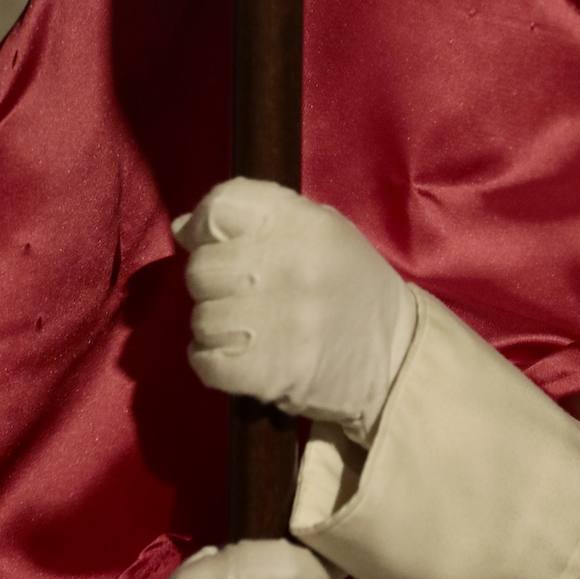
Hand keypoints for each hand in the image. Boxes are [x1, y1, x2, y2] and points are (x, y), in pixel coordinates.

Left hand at [173, 178, 416, 446]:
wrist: (396, 357)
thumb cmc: (352, 286)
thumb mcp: (322, 232)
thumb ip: (255, 219)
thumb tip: (183, 228)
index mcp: (305, 223)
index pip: (222, 206)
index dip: (206, 225)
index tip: (213, 241)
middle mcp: (291, 266)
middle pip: (201, 267)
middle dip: (211, 282)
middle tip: (239, 293)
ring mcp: (281, 322)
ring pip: (202, 318)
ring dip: (215, 326)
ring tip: (245, 328)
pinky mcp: (271, 372)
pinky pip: (206, 361)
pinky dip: (212, 361)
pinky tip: (237, 354)